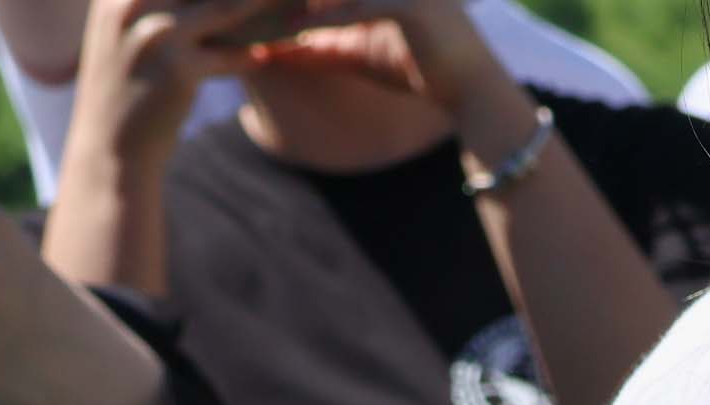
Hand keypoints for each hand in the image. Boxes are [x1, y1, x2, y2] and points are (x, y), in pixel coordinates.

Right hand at [70, 0, 275, 167]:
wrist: (108, 152)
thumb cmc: (123, 93)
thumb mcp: (128, 37)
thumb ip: (155, 7)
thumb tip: (204, 0)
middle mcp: (132, 4)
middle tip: (275, 0)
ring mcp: (156, 34)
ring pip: (225, 7)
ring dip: (260, 8)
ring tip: (286, 13)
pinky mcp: (178, 68)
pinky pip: (230, 54)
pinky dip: (248, 56)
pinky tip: (261, 57)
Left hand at [249, 0, 509, 115]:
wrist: (470, 90)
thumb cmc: (416, 69)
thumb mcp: (355, 53)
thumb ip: (318, 44)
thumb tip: (274, 48)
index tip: (243, 4)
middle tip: (238, 4)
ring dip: (298, 1)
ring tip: (256, 10)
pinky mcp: (409, 6)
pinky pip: (357, 9)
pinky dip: (326, 18)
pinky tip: (296, 28)